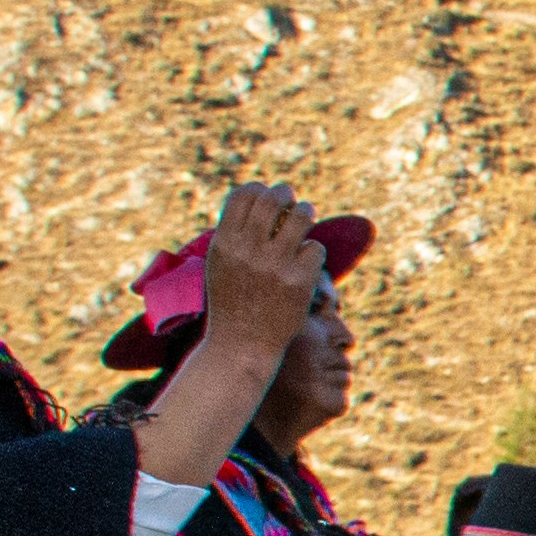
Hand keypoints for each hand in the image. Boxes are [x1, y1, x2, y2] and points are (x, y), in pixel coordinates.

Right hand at [193, 181, 325, 355]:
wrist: (242, 345)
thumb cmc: (231, 302)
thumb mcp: (220, 263)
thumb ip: (234, 232)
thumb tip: (260, 196)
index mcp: (225, 243)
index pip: (245, 194)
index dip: (259, 189)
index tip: (266, 195)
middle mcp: (249, 250)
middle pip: (274, 198)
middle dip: (286, 193)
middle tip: (291, 200)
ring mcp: (276, 265)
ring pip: (302, 216)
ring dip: (306, 213)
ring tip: (304, 218)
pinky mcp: (300, 281)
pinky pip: (316, 248)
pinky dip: (313, 253)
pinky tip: (305, 263)